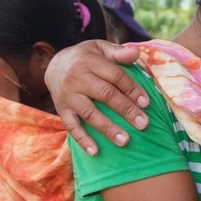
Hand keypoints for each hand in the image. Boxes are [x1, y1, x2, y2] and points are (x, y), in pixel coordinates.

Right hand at [44, 39, 149, 154]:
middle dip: (126, 110)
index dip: (132, 89)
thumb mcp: (100, 48)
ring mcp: (68, 95)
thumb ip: (118, 52)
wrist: (54, 64)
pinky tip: (95, 152)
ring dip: (108, 128)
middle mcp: (77, 78)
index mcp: (90, 61)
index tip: (146, 103)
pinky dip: (82, 140)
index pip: (115, 76)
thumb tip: (137, 52)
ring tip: (125, 141)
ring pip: (90, 113)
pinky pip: (71, 126)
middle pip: (105, 95)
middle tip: (143, 124)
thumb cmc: (86, 57)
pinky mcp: (62, 109)